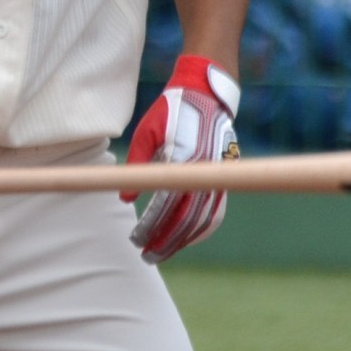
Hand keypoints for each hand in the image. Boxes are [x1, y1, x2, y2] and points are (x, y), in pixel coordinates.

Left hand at [125, 55, 239, 262]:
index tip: (136, 240)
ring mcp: (217, 176)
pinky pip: (215, 212)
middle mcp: (204, 172)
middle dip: (165, 241)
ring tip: (162, 254)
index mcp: (185, 160)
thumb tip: (127, 199)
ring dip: (182, 240)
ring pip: (202, 219)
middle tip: (146, 256)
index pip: (166, 204)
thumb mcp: (146, 131)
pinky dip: (201, 229)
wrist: (206, 93)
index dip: (151, 226)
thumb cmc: (171, 110)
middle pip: (186, 219)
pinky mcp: (223, 177)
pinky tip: (186, 239)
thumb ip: (137, 165)